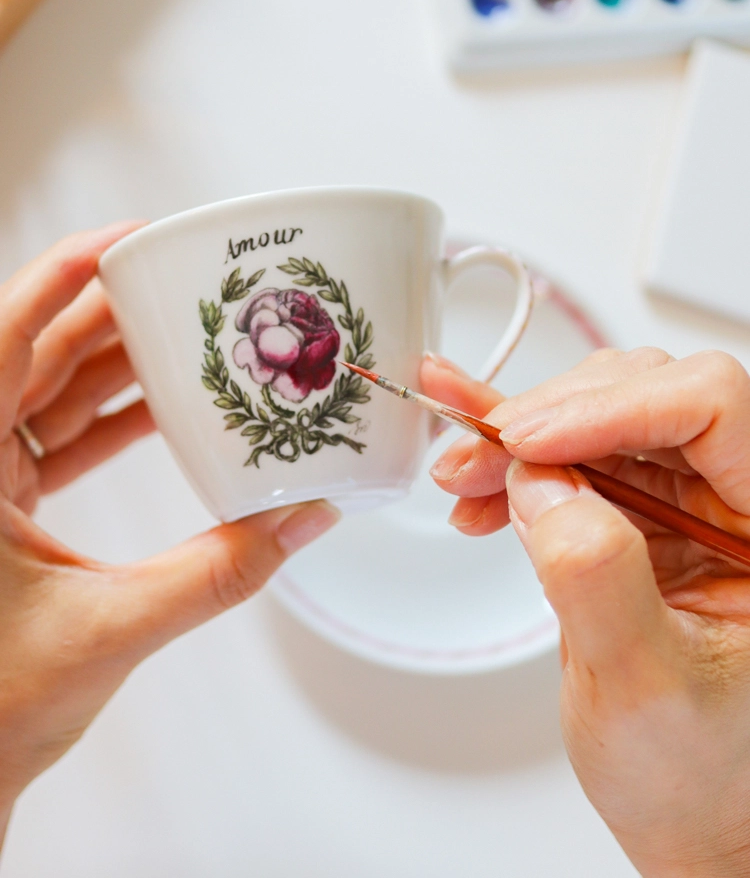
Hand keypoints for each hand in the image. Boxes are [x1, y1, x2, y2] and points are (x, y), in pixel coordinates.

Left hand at [0, 225, 338, 838]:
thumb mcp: (113, 627)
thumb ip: (220, 573)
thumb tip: (303, 520)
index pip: (3, 337)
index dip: (61, 275)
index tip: (124, 240)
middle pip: (38, 353)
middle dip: (110, 313)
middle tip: (180, 287)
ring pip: (50, 390)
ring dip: (117, 364)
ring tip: (185, 337)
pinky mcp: (7, 502)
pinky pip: (60, 434)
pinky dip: (113, 417)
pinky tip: (167, 410)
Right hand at [424, 348, 749, 877]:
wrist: (685, 808)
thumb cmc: (696, 773)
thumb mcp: (644, 690)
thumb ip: (597, 580)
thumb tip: (544, 486)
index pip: (712, 406)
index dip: (615, 407)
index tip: (528, 445)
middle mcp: (739, 498)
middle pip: (647, 393)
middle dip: (549, 420)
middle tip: (477, 459)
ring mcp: (688, 501)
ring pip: (599, 414)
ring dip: (518, 438)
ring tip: (462, 476)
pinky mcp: (639, 512)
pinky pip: (572, 455)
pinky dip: (511, 455)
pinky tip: (467, 457)